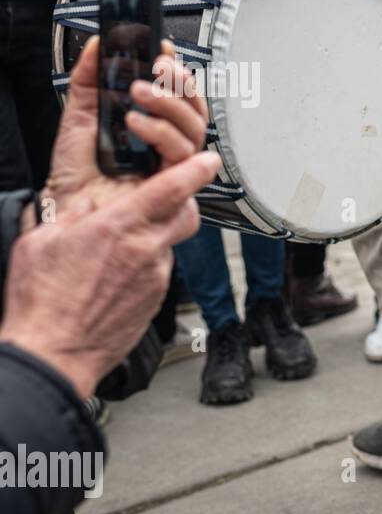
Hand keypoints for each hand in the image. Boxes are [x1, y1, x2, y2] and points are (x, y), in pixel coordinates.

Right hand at [0, 150, 219, 397]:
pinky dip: (143, 266)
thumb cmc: (42, 304)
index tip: (208, 159)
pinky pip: (158, 272)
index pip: (171, 189)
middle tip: (161, 200)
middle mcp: (144, 250)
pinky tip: (115, 278)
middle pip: (185, 215)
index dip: (194, 170)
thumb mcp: (40, 242)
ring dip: (151, 239)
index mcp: (117, 228)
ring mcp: (155, 277)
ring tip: (115, 252)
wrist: (54, 354)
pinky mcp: (156, 300)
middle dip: (181, 203)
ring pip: (169, 244)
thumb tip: (83, 207)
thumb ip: (68, 216)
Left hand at [41, 37, 208, 222]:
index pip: (178, 94)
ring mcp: (174, 164)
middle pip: (196, 109)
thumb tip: (99, 46)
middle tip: (158, 66)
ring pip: (195, 128)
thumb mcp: (80, 114)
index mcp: (153, 125)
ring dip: (169, 103)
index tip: (161, 47)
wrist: (69, 204)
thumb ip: (90, 79)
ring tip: (137, 92)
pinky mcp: (175, 183)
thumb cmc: (77, 172)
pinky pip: (183, 153)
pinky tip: (137, 121)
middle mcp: (169, 144)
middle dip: (180, 82)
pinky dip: (161, 131)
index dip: (176, 70)